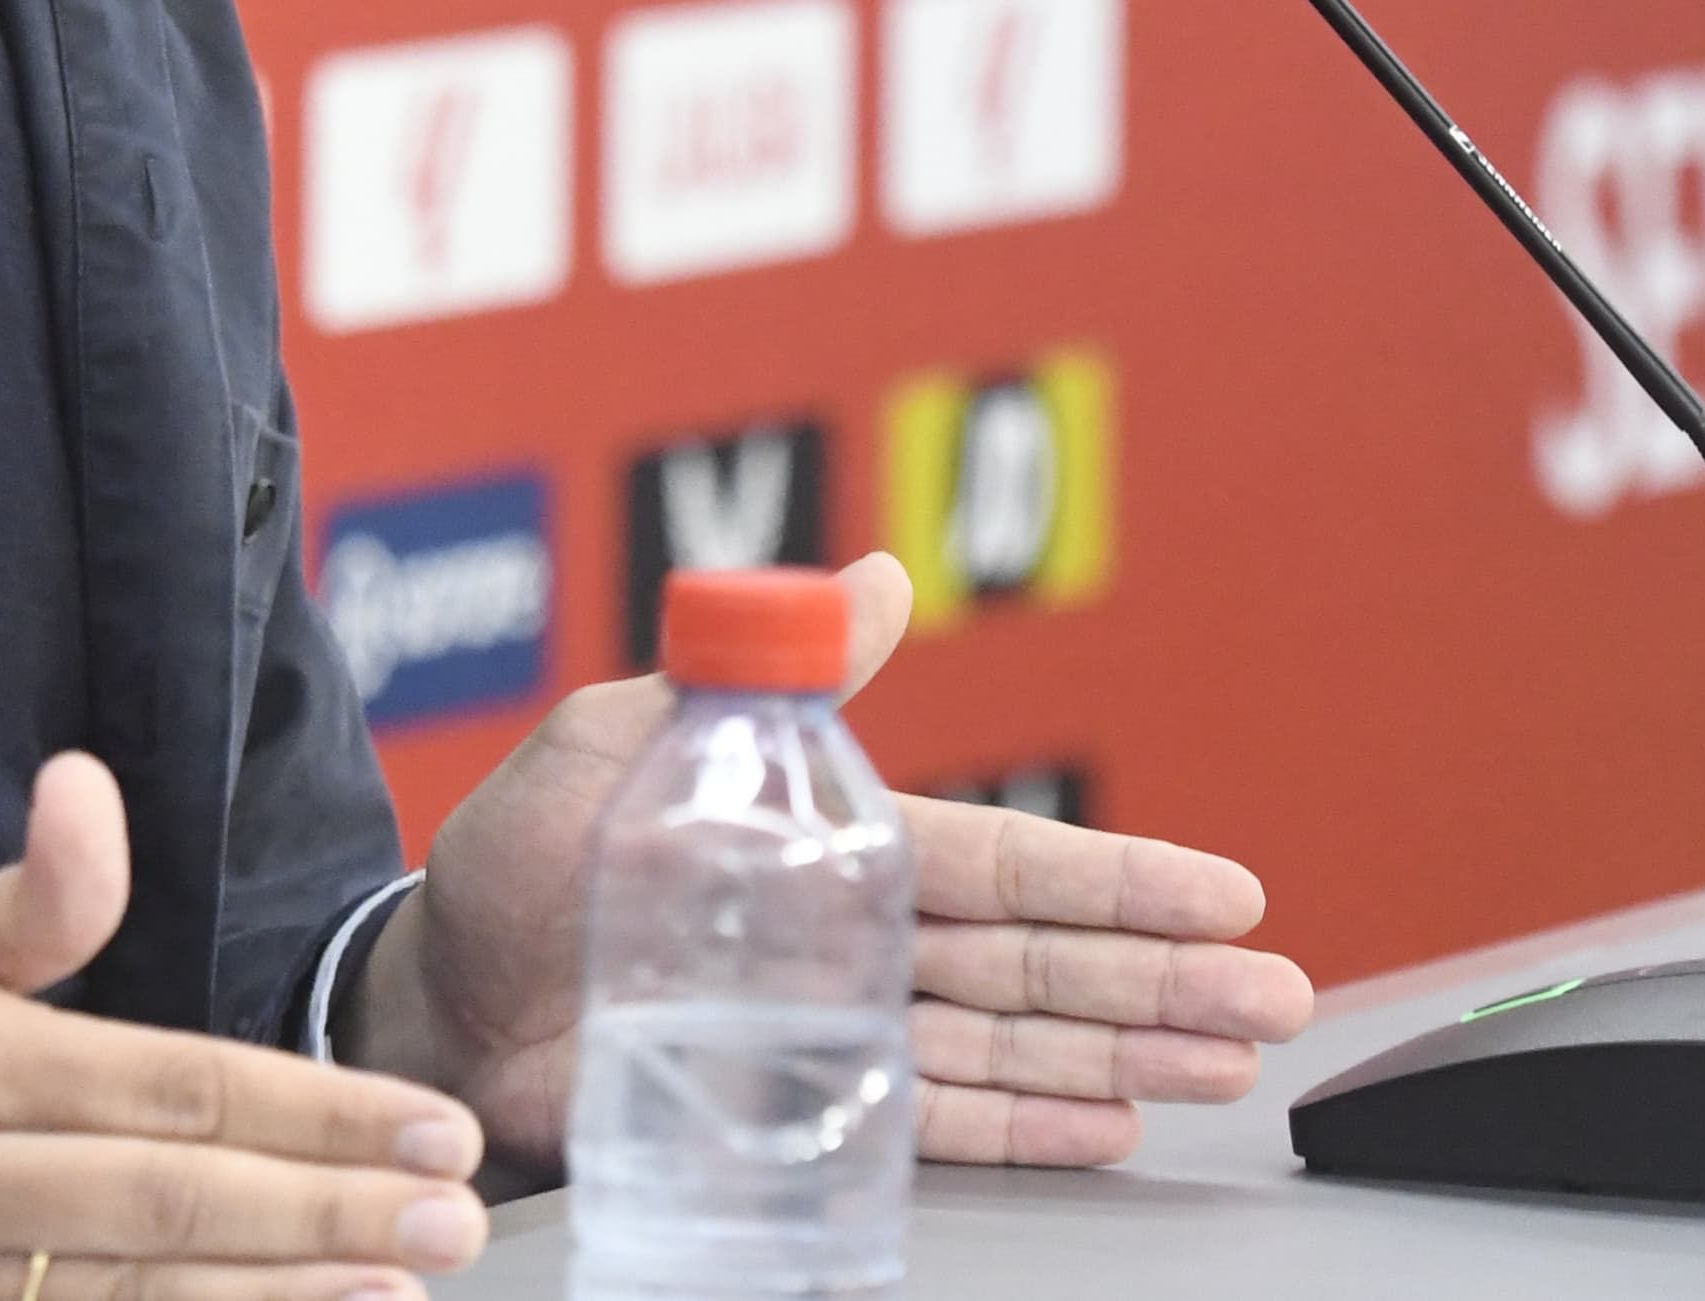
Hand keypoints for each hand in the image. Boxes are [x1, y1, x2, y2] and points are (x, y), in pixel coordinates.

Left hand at [347, 553, 1314, 1168]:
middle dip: (1159, 977)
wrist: (431, 1010)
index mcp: (827, 838)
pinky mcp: (793, 1109)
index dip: (1112, 881)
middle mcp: (850, 934)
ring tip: (1226, 1065)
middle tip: (1272, 998)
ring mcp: (831, 1028)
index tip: (1224, 893)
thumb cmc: (514, 865)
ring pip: (1008, 1040)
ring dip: (1122, 1051)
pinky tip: (1110, 1124)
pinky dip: (1023, 1125)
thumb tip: (882, 579)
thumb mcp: (625, 740)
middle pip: (1033, 960)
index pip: (997, 863)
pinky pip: (931, 1122)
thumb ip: (758, 674)